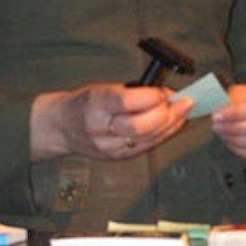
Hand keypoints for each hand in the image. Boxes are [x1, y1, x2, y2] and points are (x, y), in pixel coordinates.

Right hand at [29, 82, 193, 161]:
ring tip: (184, 111)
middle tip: (182, 101)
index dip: (151, 96)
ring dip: (172, 124)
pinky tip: (174, 124)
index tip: (164, 91)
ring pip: (148, 139)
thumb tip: (165, 94)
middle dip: (167, 113)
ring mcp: (108, 147)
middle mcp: (99, 128)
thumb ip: (132, 92)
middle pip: (141, 126)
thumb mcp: (102, 89)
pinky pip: (147, 147)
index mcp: (94, 104)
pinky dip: (164, 134)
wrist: (61, 127)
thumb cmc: (84, 103)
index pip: (126, 101)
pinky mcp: (117, 157)